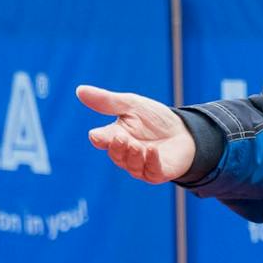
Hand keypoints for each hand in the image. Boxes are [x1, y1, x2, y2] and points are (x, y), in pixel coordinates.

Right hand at [79, 84, 194, 182]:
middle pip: (117, 154)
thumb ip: (107, 101)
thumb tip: (79, 90)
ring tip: (136, 145)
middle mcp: (125, 154)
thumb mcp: (132, 104)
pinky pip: (151, 171)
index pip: (103, 140)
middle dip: (118, 147)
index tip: (96, 136)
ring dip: (133, 155)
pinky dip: (151, 161)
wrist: (184, 131)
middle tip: (120, 137)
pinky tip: (152, 150)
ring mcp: (141, 166)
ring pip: (132, 165)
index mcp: (115, 137)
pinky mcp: (157, 173)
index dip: (100, 139)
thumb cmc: (154, 119)